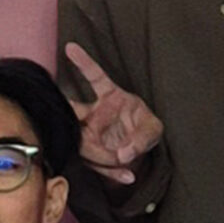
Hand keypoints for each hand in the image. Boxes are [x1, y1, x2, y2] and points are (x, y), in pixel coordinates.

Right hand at [63, 45, 165, 185]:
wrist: (139, 150)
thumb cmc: (144, 129)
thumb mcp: (153, 130)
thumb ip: (142, 138)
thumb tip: (124, 153)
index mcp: (110, 96)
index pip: (95, 76)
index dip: (83, 62)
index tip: (70, 46)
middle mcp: (93, 112)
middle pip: (76, 113)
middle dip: (82, 129)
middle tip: (112, 151)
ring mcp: (88, 131)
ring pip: (81, 142)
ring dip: (102, 157)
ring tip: (126, 162)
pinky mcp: (89, 152)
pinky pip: (93, 163)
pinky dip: (110, 172)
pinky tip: (127, 176)